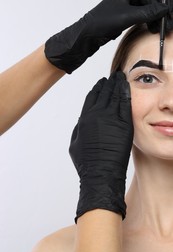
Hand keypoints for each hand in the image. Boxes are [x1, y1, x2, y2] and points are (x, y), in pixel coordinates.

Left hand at [45, 0, 167, 73]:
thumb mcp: (126, 17)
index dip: (159, 7)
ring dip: (151, 19)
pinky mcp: (120, 16)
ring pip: (143, 10)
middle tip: (163, 25)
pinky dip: (144, 21)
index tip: (165, 17)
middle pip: (147, 3)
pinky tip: (148, 27)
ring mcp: (123, 6)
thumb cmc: (100, 23)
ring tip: (157, 28)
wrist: (85, 36)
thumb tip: (163, 10)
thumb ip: (146, 13)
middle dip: (156, 14)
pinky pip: (137, 16)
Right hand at [69, 71, 133, 221]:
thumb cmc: (86, 162)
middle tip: (112, 77)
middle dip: (108, 83)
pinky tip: (127, 87)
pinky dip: (126, 94)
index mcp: (85, 118)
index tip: (100, 83)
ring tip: (120, 77)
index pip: (92, 97)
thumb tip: (84, 117)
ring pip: (115, 96)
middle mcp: (98, 115)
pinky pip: (126, 105)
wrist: (101, 173)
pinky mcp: (125, 125)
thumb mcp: (75, 143)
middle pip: (104, 93)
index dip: (96, 88)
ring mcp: (112, 119)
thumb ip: (79, 127)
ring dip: (117, 85)